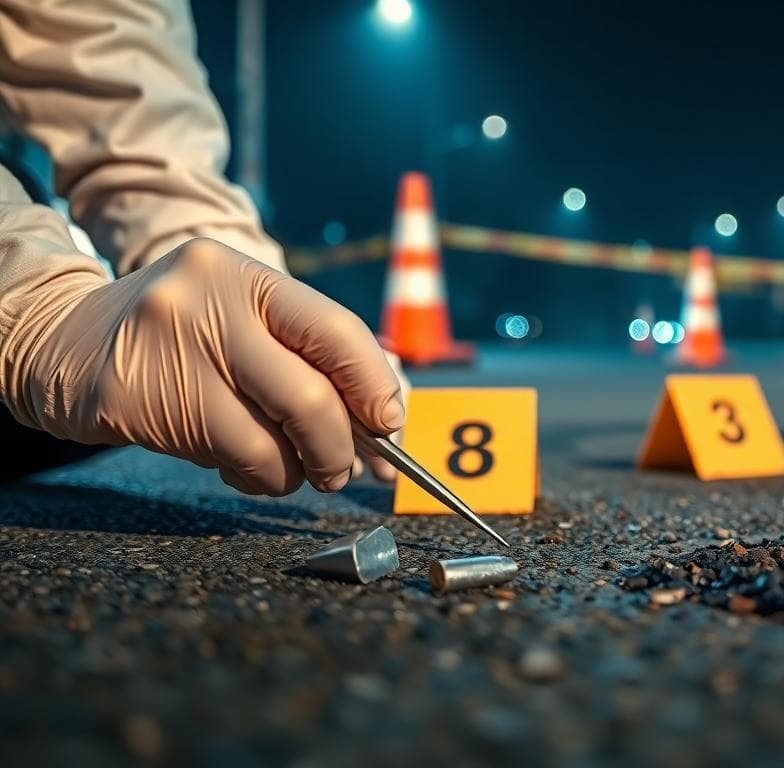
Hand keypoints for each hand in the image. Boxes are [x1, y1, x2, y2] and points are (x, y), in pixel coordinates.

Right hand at [3, 238, 403, 494]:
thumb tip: (391, 418)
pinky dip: (256, 476)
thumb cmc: (185, 335)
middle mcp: (207, 305)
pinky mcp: (135, 402)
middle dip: (342, 447)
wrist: (69, 338)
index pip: (337, 332)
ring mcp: (167, 353)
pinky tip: (243, 463)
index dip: (375, 386)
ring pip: (271, 443)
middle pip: (310, 398)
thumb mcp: (246, 318)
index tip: (389, 422)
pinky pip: (229, 461)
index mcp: (246, 276)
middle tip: (346, 468)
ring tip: (291, 467)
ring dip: (297, 472)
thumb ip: (315, 354)